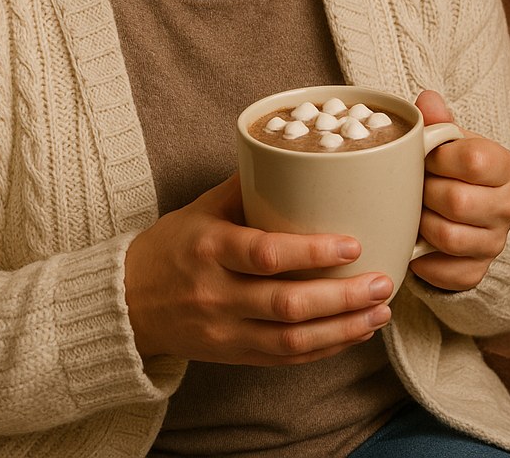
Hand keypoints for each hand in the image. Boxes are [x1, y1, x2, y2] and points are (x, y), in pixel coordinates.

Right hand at [124, 175, 392, 364]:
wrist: (125, 301)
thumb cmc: (175, 244)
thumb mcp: (205, 207)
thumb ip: (253, 183)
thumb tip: (304, 151)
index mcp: (211, 249)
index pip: (266, 254)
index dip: (312, 253)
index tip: (354, 243)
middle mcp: (216, 294)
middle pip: (286, 305)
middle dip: (342, 297)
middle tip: (384, 281)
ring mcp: (224, 331)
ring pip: (290, 340)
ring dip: (343, 328)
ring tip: (381, 310)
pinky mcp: (232, 354)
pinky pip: (284, 358)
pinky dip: (325, 348)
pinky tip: (356, 332)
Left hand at [409, 90, 509, 291]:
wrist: (470, 211)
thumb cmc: (454, 169)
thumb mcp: (451, 142)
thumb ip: (440, 121)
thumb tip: (427, 99)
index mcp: (506, 167)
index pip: (474, 160)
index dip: (440, 159)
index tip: (426, 157)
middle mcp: (509, 206)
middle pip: (458, 201)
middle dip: (425, 192)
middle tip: (415, 187)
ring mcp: (496, 242)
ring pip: (449, 238)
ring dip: (422, 224)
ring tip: (415, 211)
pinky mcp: (478, 271)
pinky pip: (445, 272)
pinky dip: (423, 259)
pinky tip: (417, 242)